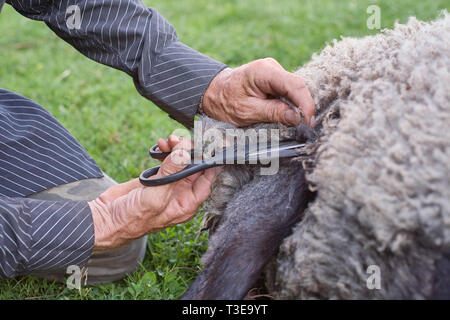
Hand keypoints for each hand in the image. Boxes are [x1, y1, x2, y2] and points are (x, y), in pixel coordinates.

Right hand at [89, 138, 216, 249]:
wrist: (106, 218)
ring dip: (177, 148)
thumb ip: (171, 172)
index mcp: (186, 203)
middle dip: (190, 151)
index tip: (211, 146)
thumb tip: (185, 152)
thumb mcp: (156, 195)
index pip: (207, 181)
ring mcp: (167, 184)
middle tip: (182, 139)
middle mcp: (180, 193)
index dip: (210, 163)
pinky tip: (160, 145)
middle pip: (193, 167)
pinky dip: (165, 151)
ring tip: (168, 140)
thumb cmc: (133, 218)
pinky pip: (166, 160)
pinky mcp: (155, 177)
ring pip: (180, 161)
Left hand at [201, 58, 315, 126]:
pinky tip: (289, 117)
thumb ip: (273, 113)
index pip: (293, 84)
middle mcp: (271, 68)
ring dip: (297, 107)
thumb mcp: (247, 111)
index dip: (305, 104)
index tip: (309, 122)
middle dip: (303, 107)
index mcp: (263, 71)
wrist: (213, 93)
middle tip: (306, 128)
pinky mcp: (274, 81)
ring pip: (294, 91)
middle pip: (297, 87)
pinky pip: (288, 93)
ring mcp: (274, 73)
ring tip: (298, 125)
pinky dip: (291, 105)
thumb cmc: (225, 102)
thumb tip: (297, 117)